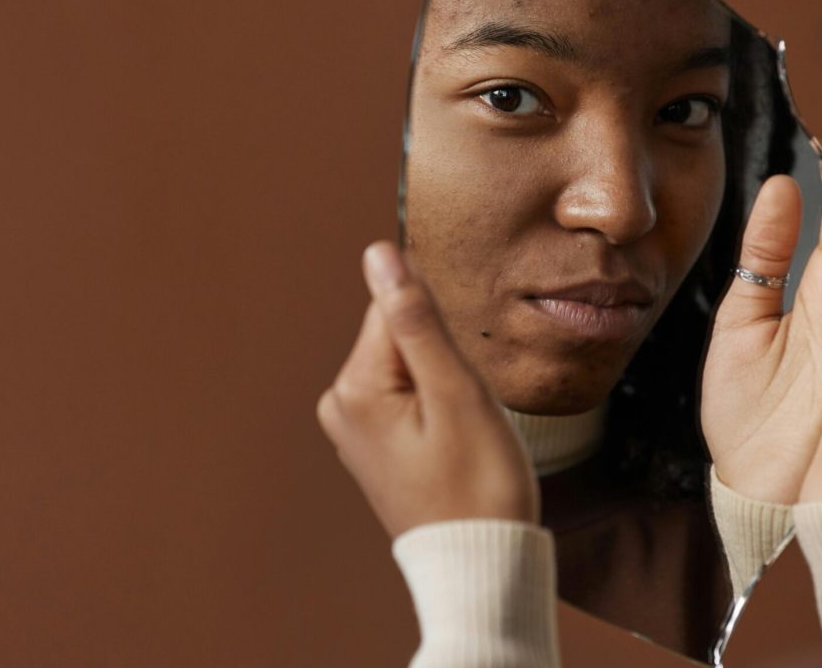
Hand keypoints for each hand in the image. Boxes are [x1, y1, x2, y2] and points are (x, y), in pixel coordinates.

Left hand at [316, 241, 538, 537]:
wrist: (482, 567)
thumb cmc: (478, 488)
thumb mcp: (456, 394)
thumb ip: (417, 319)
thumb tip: (379, 253)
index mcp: (352, 389)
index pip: (398, 309)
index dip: (445, 336)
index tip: (461, 383)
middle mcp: (340, 405)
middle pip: (403, 337)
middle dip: (446, 363)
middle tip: (466, 420)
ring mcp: (354, 430)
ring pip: (412, 368)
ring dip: (447, 389)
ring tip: (461, 440)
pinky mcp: (375, 446)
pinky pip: (412, 399)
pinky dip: (440, 412)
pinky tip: (452, 451)